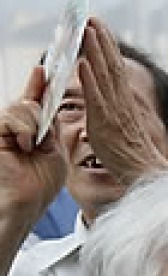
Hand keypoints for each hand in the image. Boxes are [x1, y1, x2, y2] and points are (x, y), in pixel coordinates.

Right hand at [0, 66, 67, 223]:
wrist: (22, 204)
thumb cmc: (38, 186)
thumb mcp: (54, 152)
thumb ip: (50, 128)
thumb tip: (48, 105)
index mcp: (31, 133)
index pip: (35, 103)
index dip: (39, 86)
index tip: (44, 71)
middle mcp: (14, 129)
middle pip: (28, 101)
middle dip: (39, 107)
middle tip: (42, 131)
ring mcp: (2, 130)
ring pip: (21, 106)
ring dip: (32, 123)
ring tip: (31, 145)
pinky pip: (10, 115)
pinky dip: (23, 127)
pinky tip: (24, 144)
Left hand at [79, 18, 167, 183]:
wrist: (146, 175)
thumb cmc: (134, 159)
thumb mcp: (125, 131)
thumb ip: (119, 114)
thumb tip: (114, 106)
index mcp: (124, 104)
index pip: (115, 69)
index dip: (107, 47)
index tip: (99, 27)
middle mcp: (120, 103)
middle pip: (111, 66)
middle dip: (101, 40)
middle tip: (93, 17)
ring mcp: (114, 112)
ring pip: (104, 76)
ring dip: (95, 51)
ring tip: (87, 30)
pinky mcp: (105, 124)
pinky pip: (97, 98)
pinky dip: (89, 81)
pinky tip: (82, 64)